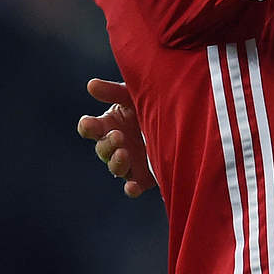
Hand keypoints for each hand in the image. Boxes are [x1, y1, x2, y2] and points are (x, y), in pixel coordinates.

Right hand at [76, 78, 155, 198]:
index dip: (88, 126)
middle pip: (102, 149)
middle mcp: (116, 145)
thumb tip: (91, 84)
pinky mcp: (144, 176)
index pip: (90, 128)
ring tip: (124, 153)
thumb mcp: (136, 95)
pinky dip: (131, 188)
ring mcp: (130, 161)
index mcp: (110, 124)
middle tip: (118, 136)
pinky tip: (133, 187)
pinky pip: (134, 186)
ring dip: (117, 162)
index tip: (91, 123)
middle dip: (107, 144)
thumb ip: (115, 91)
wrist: (185, 117)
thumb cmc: (155, 103)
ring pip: (116, 168)